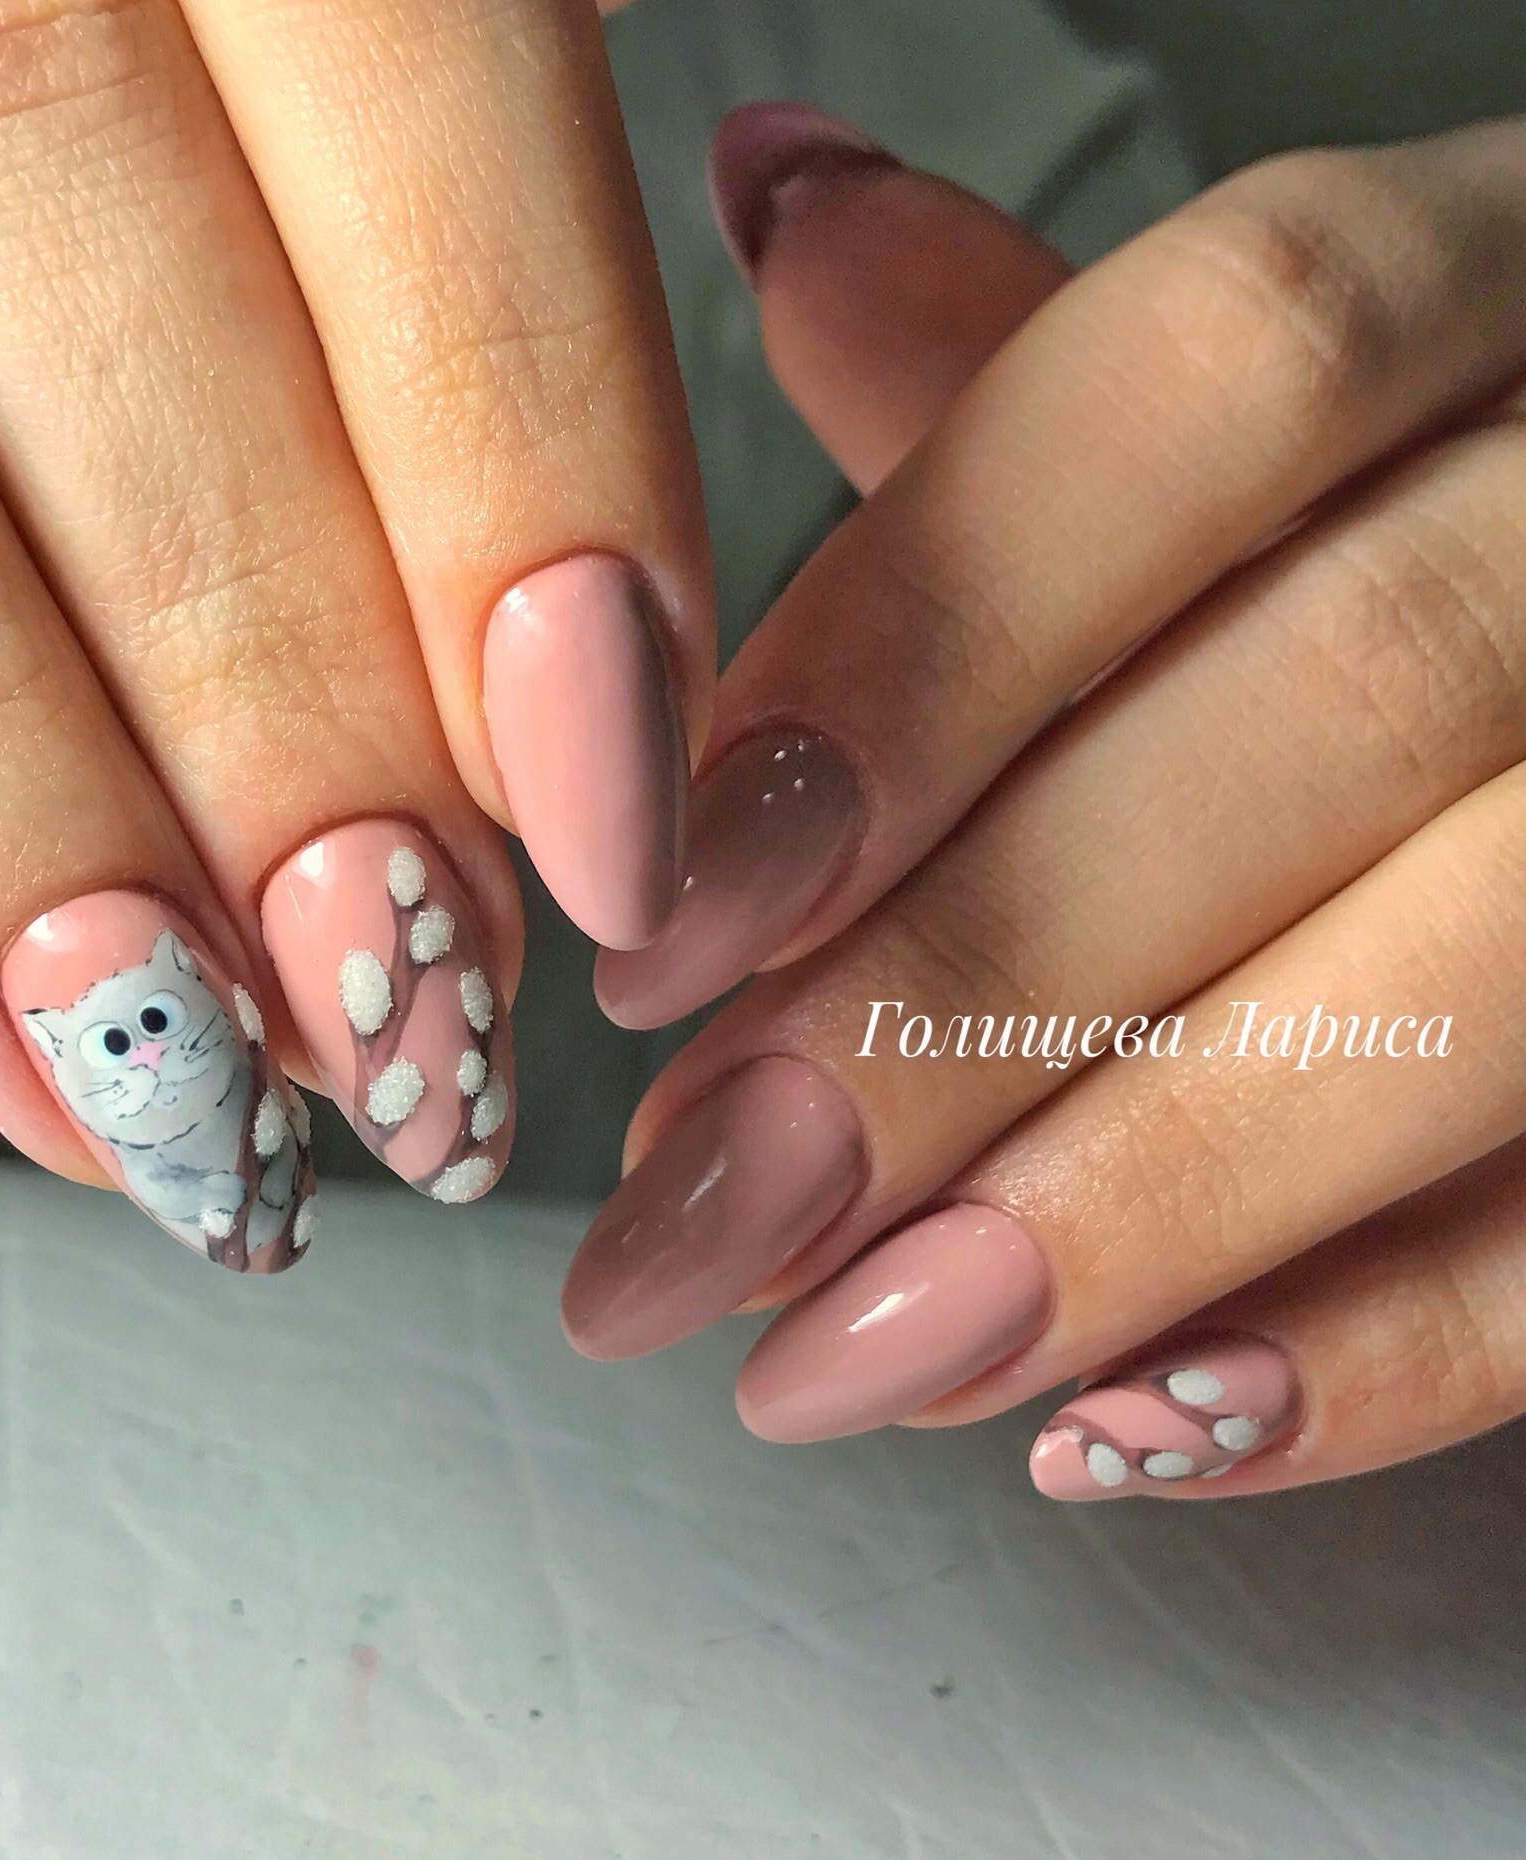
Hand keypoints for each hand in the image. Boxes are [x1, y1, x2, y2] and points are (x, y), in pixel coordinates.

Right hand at [0, 0, 711, 1262]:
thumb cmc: (77, 161)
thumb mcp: (275, 149)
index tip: (602, 819)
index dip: (515, 445)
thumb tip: (570, 734)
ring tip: (133, 1057)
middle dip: (251, 672)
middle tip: (382, 1018)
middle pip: (53, 178)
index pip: (389, 39)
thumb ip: (406, 321)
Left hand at [567, 104, 1525, 1500]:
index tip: (658, 920)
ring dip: (1123, 1207)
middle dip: (961, 1002)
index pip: (1206, 388)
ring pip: (1487, 972)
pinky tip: (1122, 1427)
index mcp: (1484, 293)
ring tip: (840, 1359)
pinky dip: (1383, 1347)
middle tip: (693, 1213)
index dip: (907, 664)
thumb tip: (772, 189)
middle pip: (1322, 714)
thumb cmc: (1387, 528)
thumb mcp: (1228, 412)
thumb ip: (1014, 367)